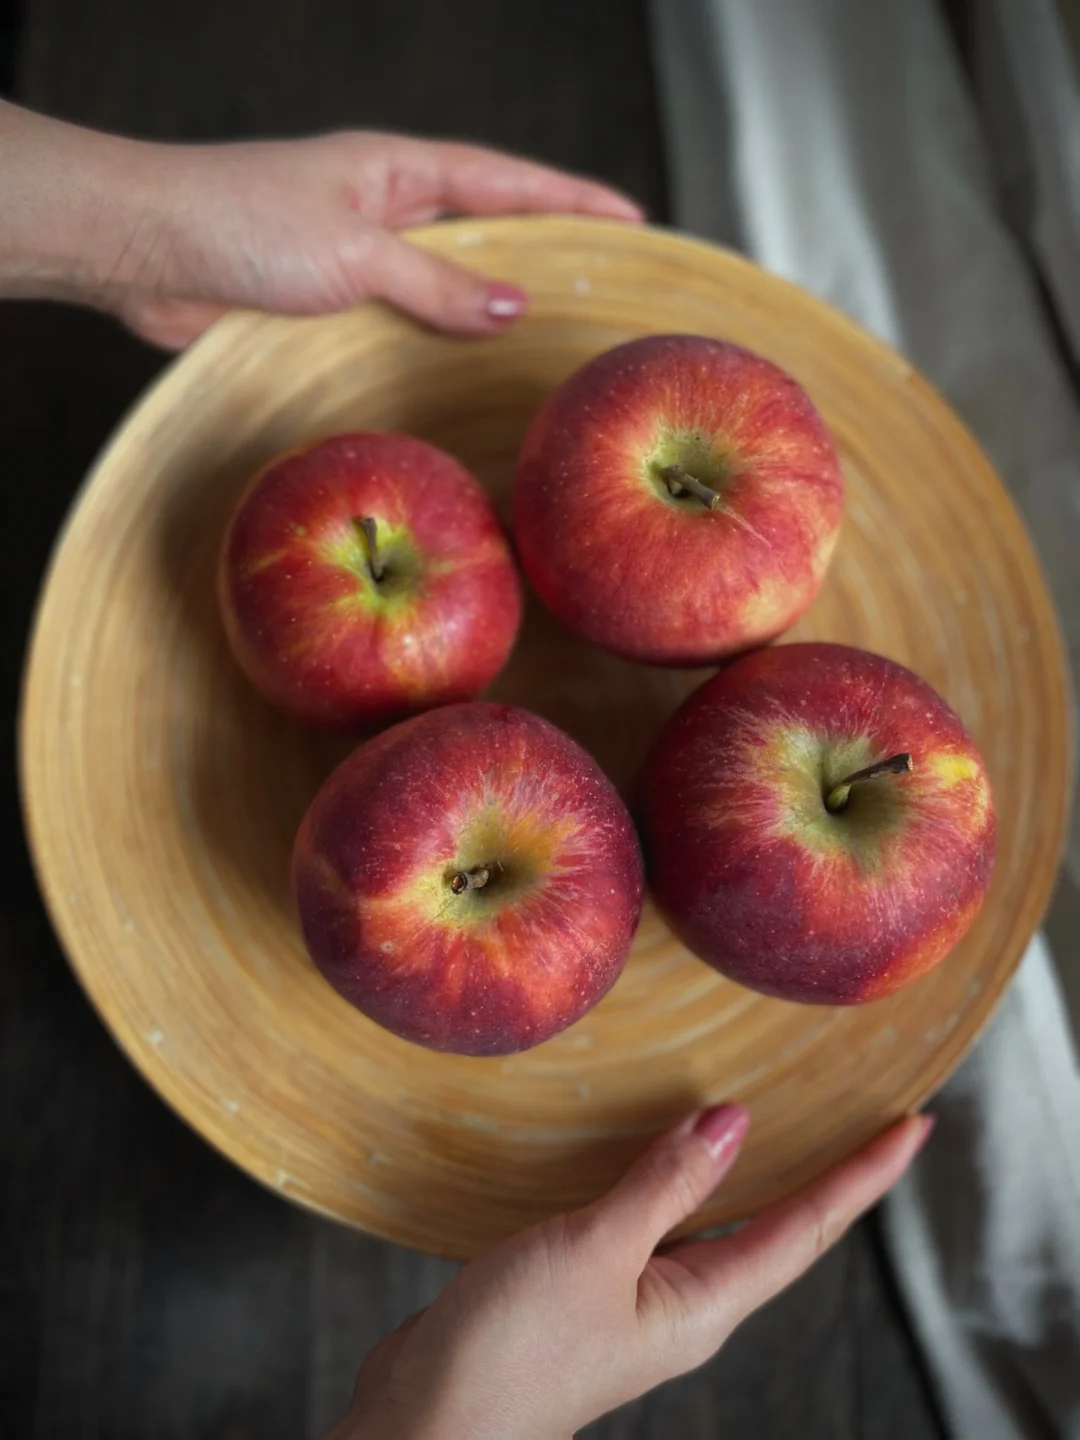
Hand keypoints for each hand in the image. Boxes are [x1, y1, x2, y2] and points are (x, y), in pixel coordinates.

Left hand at [0, 103, 642, 347]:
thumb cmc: (241, 223)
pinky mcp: (326, 302)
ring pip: (442, 284)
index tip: (629, 220)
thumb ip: (436, 283)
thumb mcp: (355, 252)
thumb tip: (511, 306)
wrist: (145, 252)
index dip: (569, 201)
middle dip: (542, 253)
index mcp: (397, 171)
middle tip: (602, 284)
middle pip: (482, 231)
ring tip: (548, 336)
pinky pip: (398, 322)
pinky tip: (458, 369)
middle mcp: (382, 210)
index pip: (505, 182)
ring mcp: (355, 257)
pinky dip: (432, 343)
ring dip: (486, 308)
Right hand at [329, 1108, 931, 1438]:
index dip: (862, 1178)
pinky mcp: (590, 1289)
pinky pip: (655, 1222)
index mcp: (702, 1305)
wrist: (424, 1424)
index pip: (807, 1230)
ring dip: (753, 1173)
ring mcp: (637, 1300)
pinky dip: (674, 1177)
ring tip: (787, 1122)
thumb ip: (664, 1185)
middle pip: (777, 1228)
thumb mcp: (594, 1252)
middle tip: (869, 1116)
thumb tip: (736, 1122)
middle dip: (827, 1174)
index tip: (914, 1128)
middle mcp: (684, 1304)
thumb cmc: (509, 1354)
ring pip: (714, 1222)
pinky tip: (658, 1152)